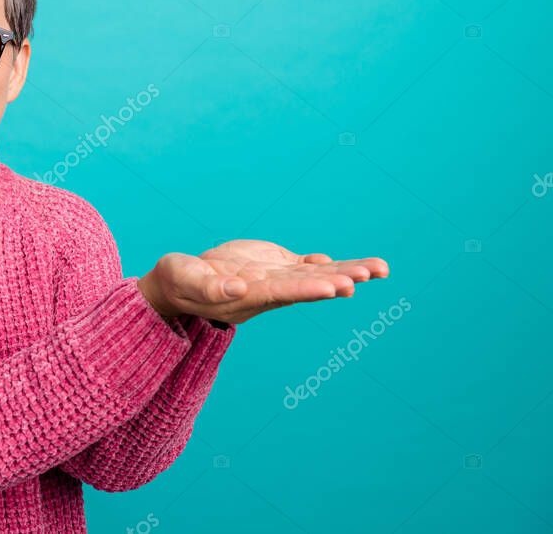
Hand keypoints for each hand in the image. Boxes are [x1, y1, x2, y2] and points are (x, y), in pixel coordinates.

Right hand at [136, 240, 387, 324]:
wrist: (180, 285)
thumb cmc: (179, 283)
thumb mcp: (186, 281)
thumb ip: (209, 287)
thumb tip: (237, 289)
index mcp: (248, 295)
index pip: (283, 292)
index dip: (308, 289)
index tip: (334, 288)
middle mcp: (268, 290)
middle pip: (310, 284)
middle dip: (340, 278)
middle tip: (371, 273)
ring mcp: (273, 278)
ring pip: (316, 274)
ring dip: (347, 271)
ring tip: (381, 270)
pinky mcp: (272, 266)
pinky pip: (304, 266)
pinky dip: (325, 264)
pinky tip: (347, 264)